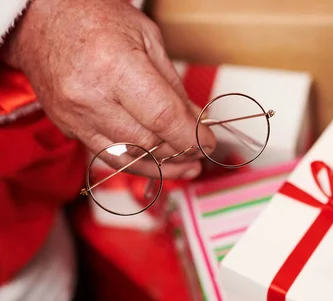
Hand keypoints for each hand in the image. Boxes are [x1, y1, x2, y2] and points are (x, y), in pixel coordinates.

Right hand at [1, 0, 215, 178]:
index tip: (208, 143)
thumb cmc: (93, 17)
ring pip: (130, 157)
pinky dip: (138, 163)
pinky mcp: (68, 127)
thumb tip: (196, 121)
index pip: (163, 118)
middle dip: (181, 150)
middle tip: (200, 150)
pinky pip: (109, 156)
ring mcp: (75, 116)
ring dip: (163, 166)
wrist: (40, 19)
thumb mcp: (148, 38)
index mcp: (115, 66)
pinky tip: (159, 165)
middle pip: (149, 142)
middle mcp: (91, 96)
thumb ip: (174, 86)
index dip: (192, 137)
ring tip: (186, 167)